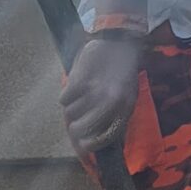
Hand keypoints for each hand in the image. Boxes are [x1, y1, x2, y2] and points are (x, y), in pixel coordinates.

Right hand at [61, 35, 143, 154]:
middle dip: (75, 129)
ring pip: (69, 114)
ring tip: (82, 97)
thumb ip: (115, 119)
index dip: (90, 146)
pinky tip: (77, 87)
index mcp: (124, 109)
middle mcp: (109, 103)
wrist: (118, 43)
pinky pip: (63, 99)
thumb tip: (99, 143)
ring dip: (72, 108)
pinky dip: (66, 96)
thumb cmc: (122, 74)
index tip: (83, 146)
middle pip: (79, 130)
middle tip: (76, 121)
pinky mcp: (79, 80)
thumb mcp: (127, 98)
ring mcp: (93, 92)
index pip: (104, 139)